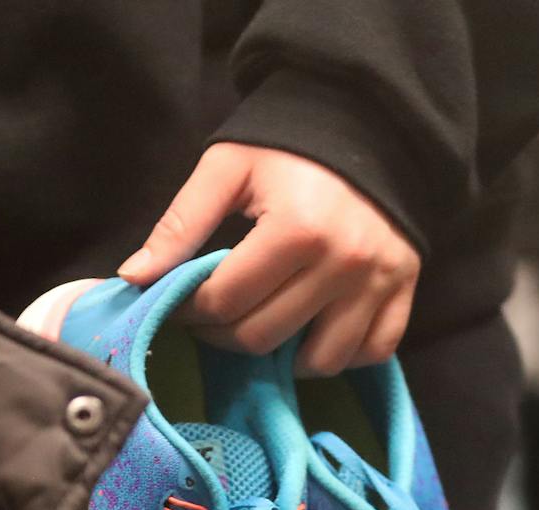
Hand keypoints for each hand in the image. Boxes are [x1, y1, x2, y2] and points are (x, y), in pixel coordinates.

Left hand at [118, 143, 420, 375]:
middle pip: (263, 335)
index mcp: (297, 229)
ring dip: (281, 355)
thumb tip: (133, 277)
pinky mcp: (405, 287)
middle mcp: (344, 262)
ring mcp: (379, 279)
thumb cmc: (287, 147)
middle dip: (223, 334)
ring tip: (260, 324)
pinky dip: (340, 355)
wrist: (368, 122)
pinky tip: (311, 334)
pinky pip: (374, 350)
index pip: (225, 301)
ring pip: (320, 359)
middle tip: (212, 314)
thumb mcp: (226, 169)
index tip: (180, 300)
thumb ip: (179, 224)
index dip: (190, 310)